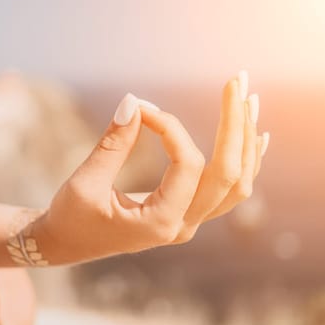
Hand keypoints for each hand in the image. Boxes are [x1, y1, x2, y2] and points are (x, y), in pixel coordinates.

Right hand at [41, 72, 268, 263]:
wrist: (67, 243)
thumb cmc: (70, 217)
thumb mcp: (86, 181)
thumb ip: (112, 143)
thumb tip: (134, 102)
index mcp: (160, 222)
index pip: (186, 164)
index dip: (169, 127)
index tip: (142, 108)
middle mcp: (183, 226)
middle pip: (229, 174)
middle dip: (235, 124)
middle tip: (235, 80)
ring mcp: (189, 222)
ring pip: (237, 182)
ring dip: (245, 140)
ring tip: (248, 98)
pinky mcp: (185, 213)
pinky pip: (227, 190)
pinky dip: (244, 160)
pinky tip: (257, 135)